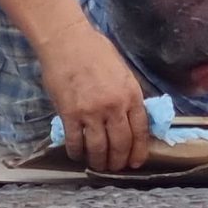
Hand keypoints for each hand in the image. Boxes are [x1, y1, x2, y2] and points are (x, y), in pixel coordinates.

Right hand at [37, 28, 149, 170]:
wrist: (67, 40)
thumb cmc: (95, 50)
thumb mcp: (123, 72)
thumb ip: (128, 96)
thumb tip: (131, 118)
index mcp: (131, 94)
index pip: (140, 131)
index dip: (138, 151)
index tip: (135, 162)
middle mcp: (114, 106)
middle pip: (121, 144)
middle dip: (119, 161)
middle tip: (115, 167)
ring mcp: (91, 111)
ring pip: (99, 148)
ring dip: (99, 162)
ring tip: (97, 166)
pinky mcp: (69, 114)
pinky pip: (75, 141)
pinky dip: (76, 152)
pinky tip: (77, 154)